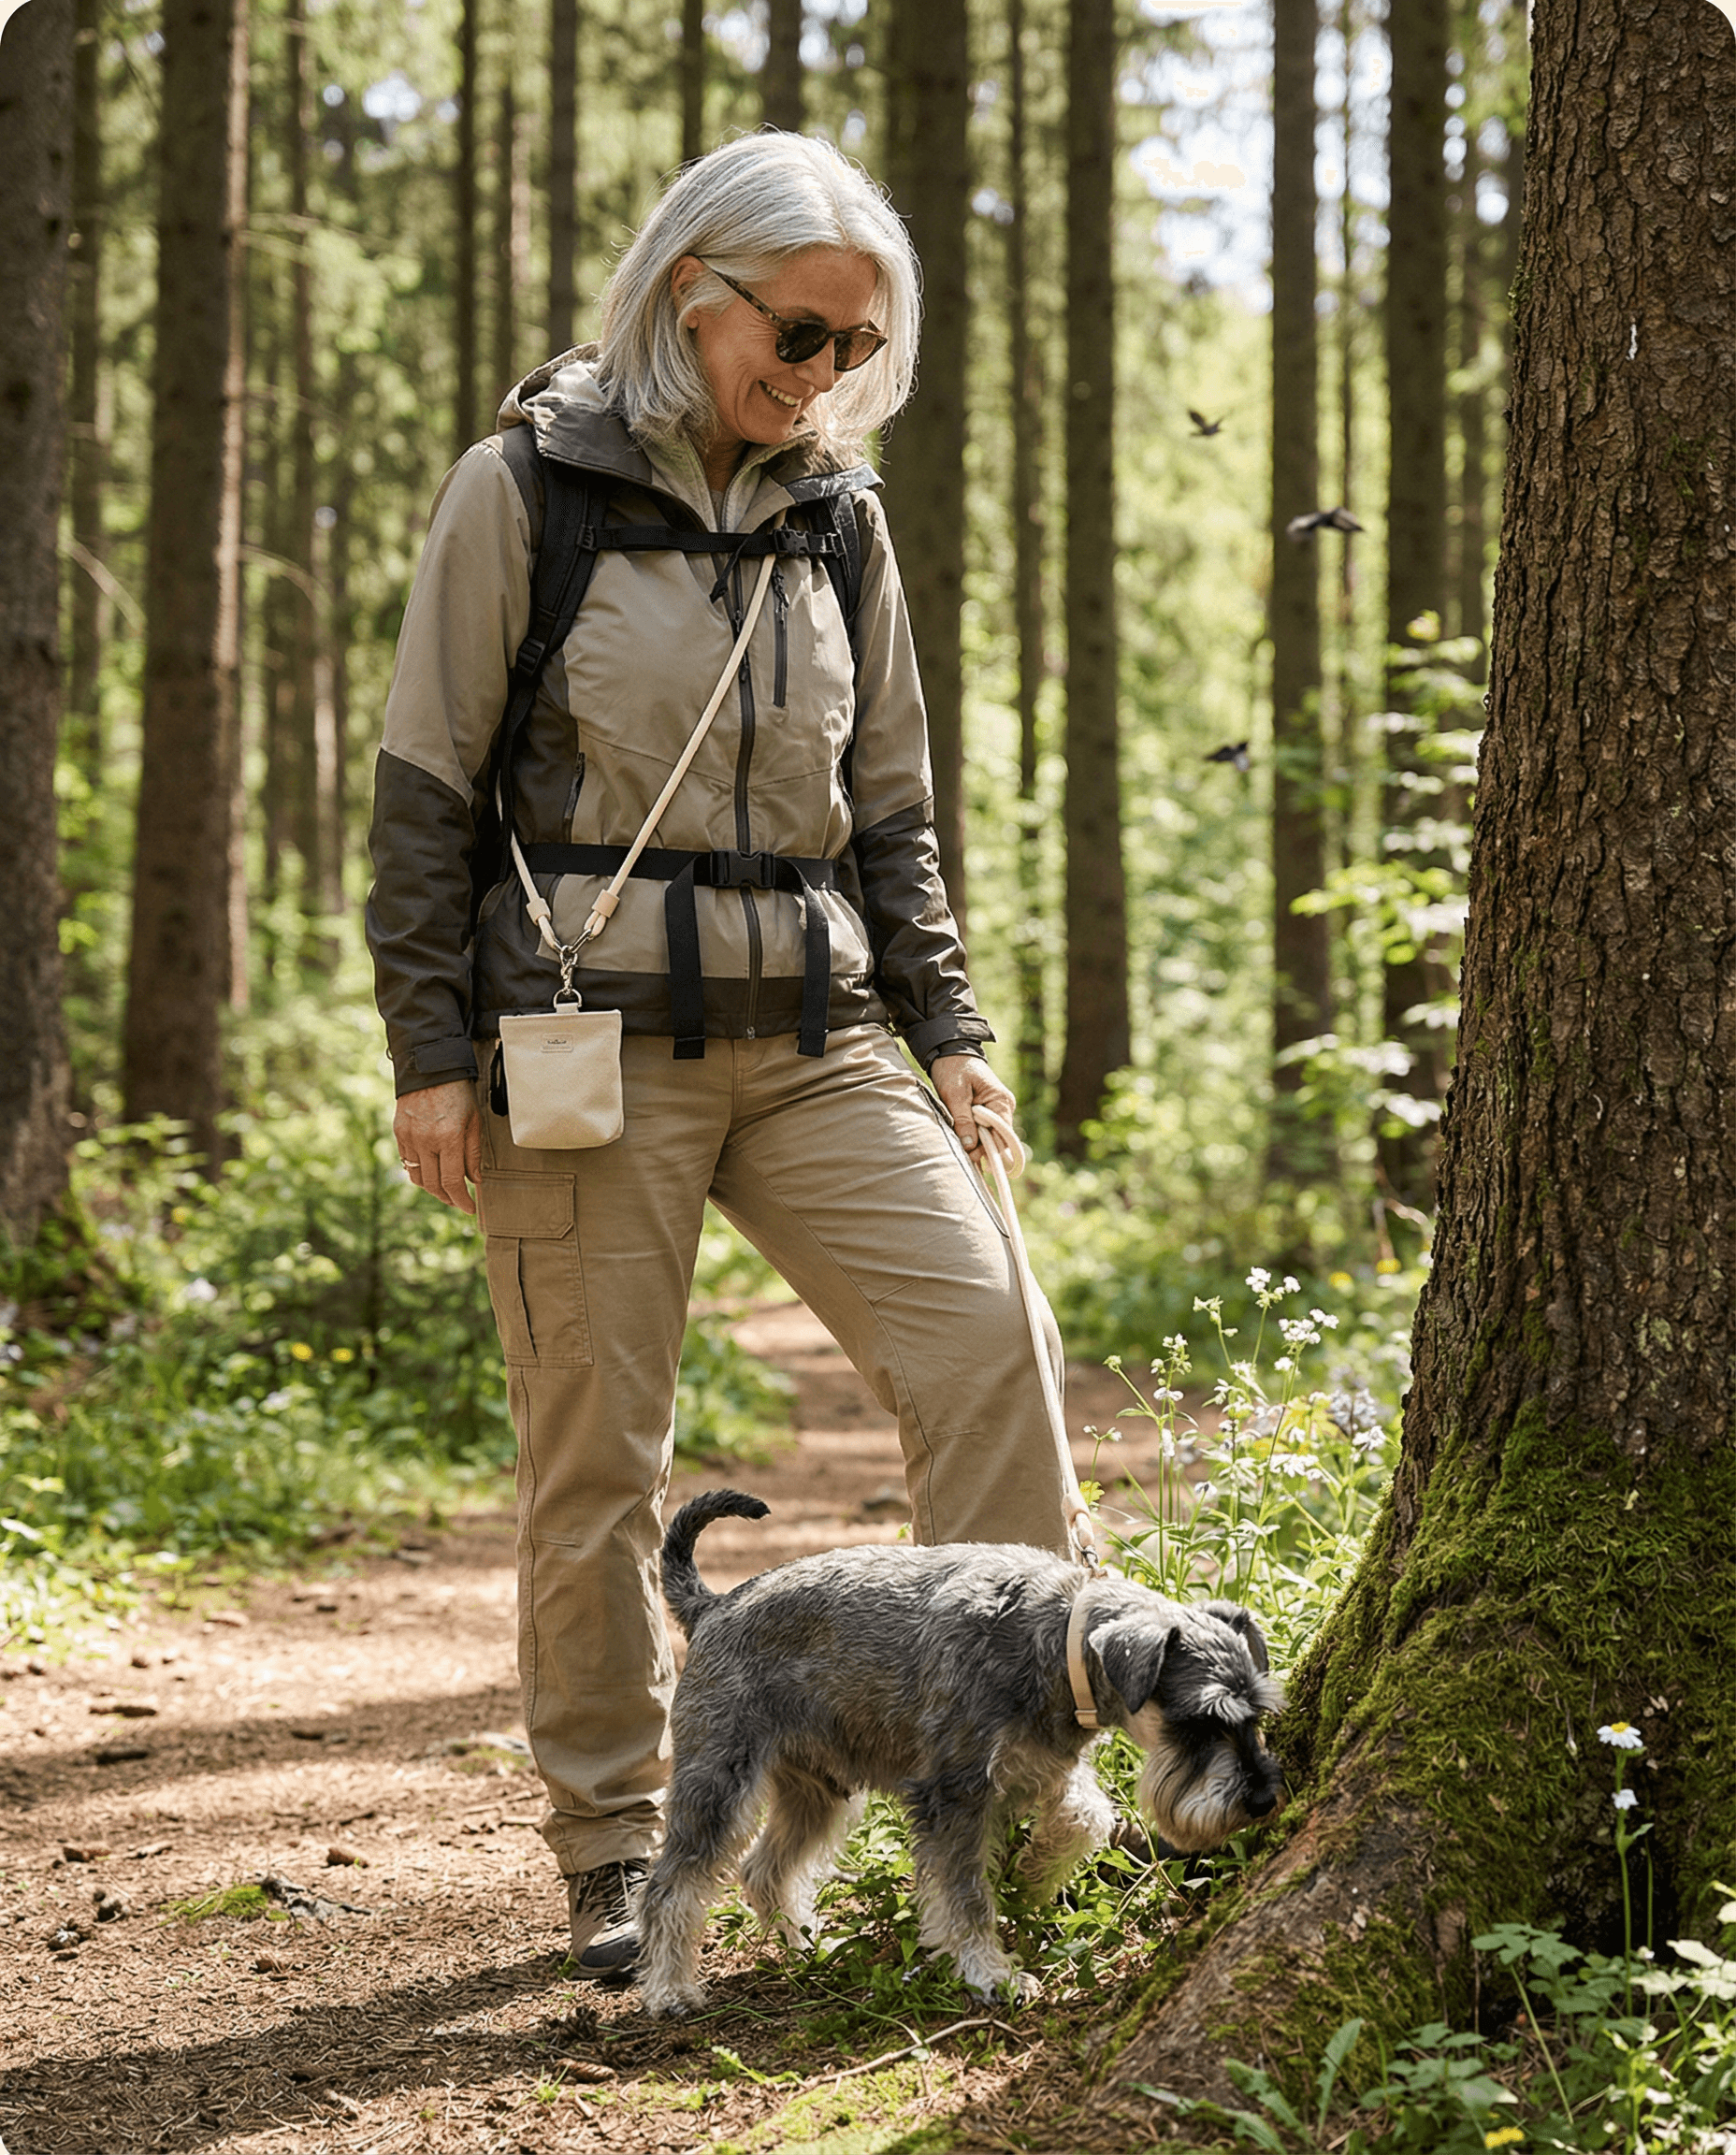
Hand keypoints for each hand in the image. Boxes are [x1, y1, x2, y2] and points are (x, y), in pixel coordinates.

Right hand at [394, 1079, 481, 1213]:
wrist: (430, 1068)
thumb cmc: (458, 1092)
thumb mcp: (474, 1121)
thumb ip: (474, 1153)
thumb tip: (475, 1180)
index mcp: (449, 1137)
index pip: (452, 1181)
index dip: (461, 1200)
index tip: (469, 1208)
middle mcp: (426, 1140)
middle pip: (433, 1185)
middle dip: (447, 1198)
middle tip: (458, 1201)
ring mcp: (409, 1137)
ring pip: (418, 1177)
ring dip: (432, 1188)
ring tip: (445, 1189)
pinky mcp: (399, 1133)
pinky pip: (408, 1162)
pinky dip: (419, 1172)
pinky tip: (431, 1171)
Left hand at [929, 1054, 1017, 1158]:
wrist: (950, 1052)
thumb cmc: (953, 1069)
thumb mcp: (954, 1094)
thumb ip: (963, 1119)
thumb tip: (969, 1145)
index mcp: (1000, 1100)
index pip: (1003, 1133)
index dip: (988, 1147)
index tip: (970, 1155)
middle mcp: (1004, 1106)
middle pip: (998, 1137)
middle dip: (982, 1147)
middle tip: (963, 1154)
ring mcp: (998, 1108)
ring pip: (991, 1134)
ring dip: (977, 1142)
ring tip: (961, 1147)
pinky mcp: (989, 1110)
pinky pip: (985, 1128)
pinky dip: (975, 1135)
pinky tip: (964, 1140)